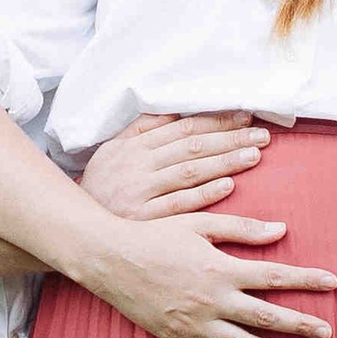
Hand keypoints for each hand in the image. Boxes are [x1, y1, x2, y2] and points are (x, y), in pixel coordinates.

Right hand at [79, 108, 268, 221]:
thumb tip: (175, 111)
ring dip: (225, 161)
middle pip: (193, 146)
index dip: (216, 121)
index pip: (184, 128)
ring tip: (255, 155)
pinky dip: (204, 194)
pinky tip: (228, 185)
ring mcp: (142, 192)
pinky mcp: (144, 219)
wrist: (75, 227)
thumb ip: (143, 129)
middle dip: (230, 139)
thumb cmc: (101, 185)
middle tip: (261, 136)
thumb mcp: (114, 149)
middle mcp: (139, 164)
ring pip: (190, 172)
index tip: (245, 119)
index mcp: (135, 145)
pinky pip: (179, 204)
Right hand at [82, 208, 336, 337]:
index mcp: (221, 268)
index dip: (307, 280)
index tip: (334, 283)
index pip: (275, 276)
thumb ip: (242, 229)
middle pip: (267, 316)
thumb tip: (282, 230)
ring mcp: (195, 324)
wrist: (110, 260)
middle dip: (301, 325)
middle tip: (328, 333)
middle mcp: (212, 300)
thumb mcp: (199, 224)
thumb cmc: (155, 235)